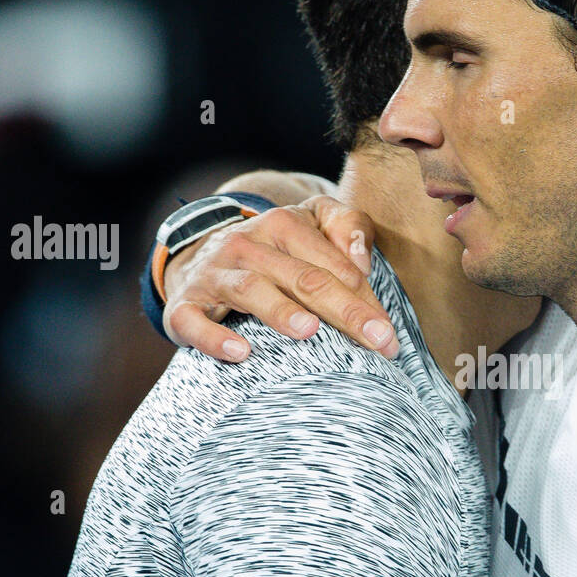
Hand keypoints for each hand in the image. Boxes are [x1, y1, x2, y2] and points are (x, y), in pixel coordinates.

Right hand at [163, 189, 397, 361]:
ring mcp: (215, 274)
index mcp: (284, 224)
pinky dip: (215, 337)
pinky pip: (194, 321)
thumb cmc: (273, 251)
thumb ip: (346, 226)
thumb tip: (363, 260)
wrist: (199, 259)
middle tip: (377, 341)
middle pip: (304, 277)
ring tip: (310, 331)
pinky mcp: (186, 305)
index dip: (366, 298)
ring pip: (251, 289)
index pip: (334, 264)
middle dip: (345, 310)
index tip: (390, 335)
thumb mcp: (310, 223)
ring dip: (281, 310)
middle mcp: (248, 245)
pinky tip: (242, 352)